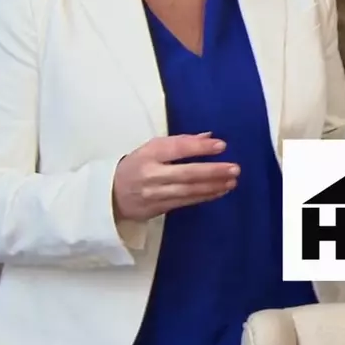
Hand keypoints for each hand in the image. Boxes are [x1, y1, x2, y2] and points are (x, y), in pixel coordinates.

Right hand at [112, 133, 238, 222]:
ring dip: (213, 186)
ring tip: (232, 181)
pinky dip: (205, 196)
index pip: (177, 148)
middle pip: (186, 173)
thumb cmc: (137, 165)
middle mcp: (152, 174)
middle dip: (212, 171)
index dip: (199, 147)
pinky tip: (220, 191)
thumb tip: (209, 136)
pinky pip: (186, 202)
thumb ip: (180, 142)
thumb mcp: (152, 148)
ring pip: (189, 191)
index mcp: (149, 154)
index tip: (221, 145)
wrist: (110, 194)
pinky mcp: (159, 208)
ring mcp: (155, 194)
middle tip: (235, 168)